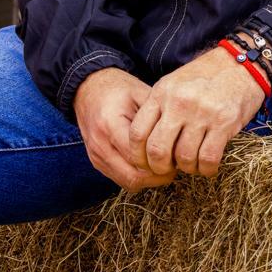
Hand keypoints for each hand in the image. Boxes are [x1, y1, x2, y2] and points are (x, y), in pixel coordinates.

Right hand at [74, 67, 177, 192]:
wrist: (89, 91)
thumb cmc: (118, 89)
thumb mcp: (141, 93)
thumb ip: (157, 115)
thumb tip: (182, 137)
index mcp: (110, 125)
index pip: (139, 156)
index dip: (162, 158)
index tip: (178, 153)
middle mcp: (100, 145)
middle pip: (133, 176)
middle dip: (159, 175)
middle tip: (177, 165)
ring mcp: (96, 157)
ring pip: (128, 182)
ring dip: (150, 179)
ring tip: (167, 166)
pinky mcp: (97, 163)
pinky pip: (121, 179)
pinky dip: (139, 177)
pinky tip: (153, 165)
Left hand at [129, 46, 266, 178]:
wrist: (243, 62)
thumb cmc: (208, 75)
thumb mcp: (176, 83)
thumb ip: (160, 107)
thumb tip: (147, 142)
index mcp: (162, 92)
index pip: (138, 133)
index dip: (138, 155)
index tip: (145, 163)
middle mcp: (179, 103)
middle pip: (157, 150)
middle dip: (160, 167)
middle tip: (168, 169)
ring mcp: (202, 113)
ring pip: (183, 157)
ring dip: (187, 168)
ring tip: (192, 165)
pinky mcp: (225, 122)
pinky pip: (208, 157)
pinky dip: (206, 169)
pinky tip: (208, 166)